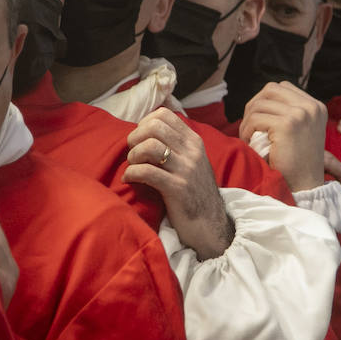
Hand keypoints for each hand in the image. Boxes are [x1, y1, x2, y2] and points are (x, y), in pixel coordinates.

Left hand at [125, 108, 233, 259]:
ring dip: (133, 156)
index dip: (144, 123)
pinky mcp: (178, 188)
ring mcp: (186, 170)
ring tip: (132, 166)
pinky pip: (147, 171)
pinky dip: (132, 173)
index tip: (139, 139)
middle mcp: (192, 151)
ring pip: (149, 146)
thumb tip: (149, 128)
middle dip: (135, 137)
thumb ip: (177, 145)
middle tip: (133, 153)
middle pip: (154, 126)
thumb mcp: (192, 162)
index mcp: (194, 142)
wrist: (210, 225)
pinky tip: (130, 179)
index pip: (164, 115)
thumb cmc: (194, 194)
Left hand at [240, 82, 327, 192]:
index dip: (266, 100)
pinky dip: (246, 130)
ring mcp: (300, 114)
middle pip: (271, 89)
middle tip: (250, 126)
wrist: (305, 187)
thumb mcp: (301, 131)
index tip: (259, 120)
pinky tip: (250, 143)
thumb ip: (289, 113)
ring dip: (248, 120)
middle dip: (255, 105)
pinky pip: (254, 119)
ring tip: (249, 137)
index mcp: (316, 107)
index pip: (283, 87)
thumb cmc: (297, 163)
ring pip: (259, 104)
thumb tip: (260, 100)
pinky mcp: (287, 125)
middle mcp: (311, 107)